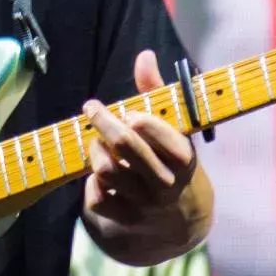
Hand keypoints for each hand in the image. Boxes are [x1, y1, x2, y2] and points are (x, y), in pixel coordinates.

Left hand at [81, 49, 210, 263]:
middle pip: (124, 145)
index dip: (137, 117)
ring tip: (98, 144)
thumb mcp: (175, 131)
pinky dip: (92, 182)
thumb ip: (157, 93)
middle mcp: (165, 183)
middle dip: (103, 121)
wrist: (181, 218)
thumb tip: (144, 56)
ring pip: (105, 169)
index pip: (158, 131)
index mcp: (183, 158)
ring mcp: (144, 204)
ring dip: (96, 150)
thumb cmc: (173, 161)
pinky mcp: (125, 219)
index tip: (129, 113)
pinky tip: (101, 175)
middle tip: (92, 109)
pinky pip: (96, 197)